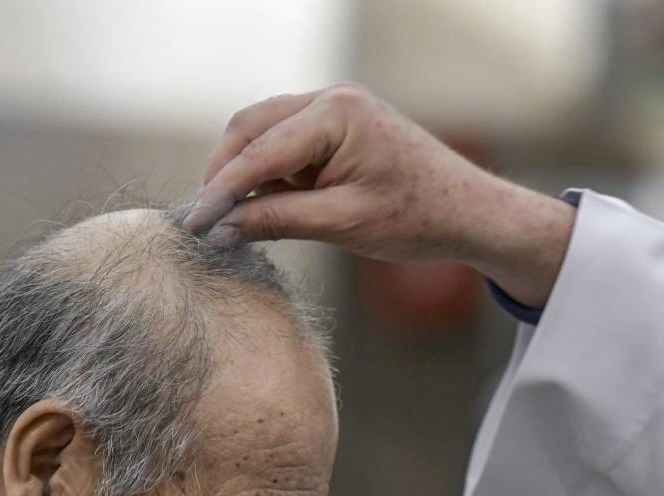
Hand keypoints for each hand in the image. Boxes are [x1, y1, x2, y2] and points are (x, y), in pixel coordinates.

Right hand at [185, 83, 574, 307]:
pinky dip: (272, 172)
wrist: (468, 212)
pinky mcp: (339, 126)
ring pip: (265, 132)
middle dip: (226, 172)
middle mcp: (332, 99)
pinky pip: (288, 142)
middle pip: (252, 127)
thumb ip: (277, 220)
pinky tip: (271, 205)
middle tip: (209, 218)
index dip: (221, 189)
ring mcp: (336, 108)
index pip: (259, 151)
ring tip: (241, 218)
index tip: (195, 222)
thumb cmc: (416, 217)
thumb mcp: (341, 224)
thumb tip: (222, 228)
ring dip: (248, 172)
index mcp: (336, 115)